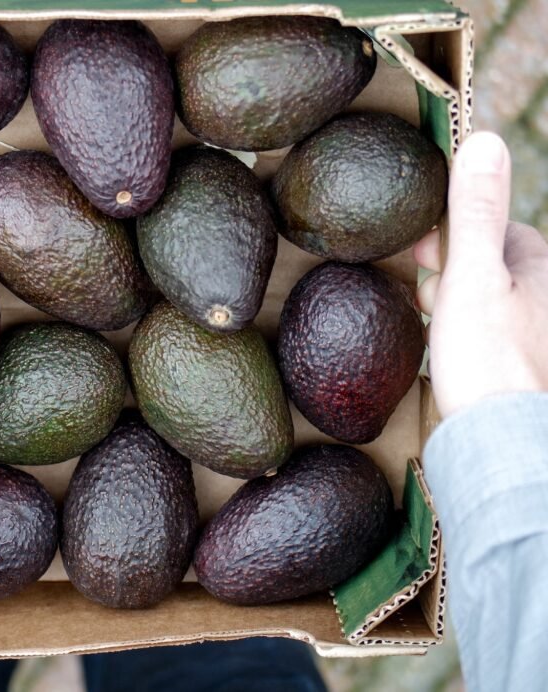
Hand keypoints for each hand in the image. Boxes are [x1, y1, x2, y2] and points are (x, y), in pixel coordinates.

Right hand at [415, 132, 547, 417]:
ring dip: (456, 308)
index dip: (459, 235)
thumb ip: (475, 212)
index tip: (424, 252)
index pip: (500, 231)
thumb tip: (485, 138)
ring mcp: (531, 341)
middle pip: (493, 269)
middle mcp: (543, 305)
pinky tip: (447, 357)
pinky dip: (463, 341)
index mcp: (538, 272)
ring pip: (488, 307)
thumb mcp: (472, 274)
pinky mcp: (515, 376)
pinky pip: (485, 342)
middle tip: (424, 290)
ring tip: (430, 323)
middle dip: (455, 272)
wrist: (500, 444)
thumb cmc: (488, 358)